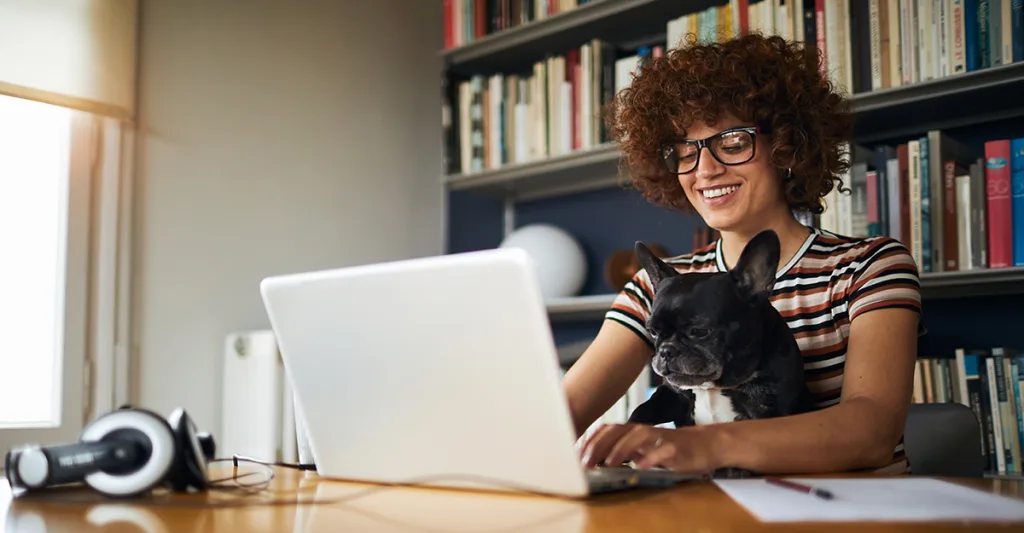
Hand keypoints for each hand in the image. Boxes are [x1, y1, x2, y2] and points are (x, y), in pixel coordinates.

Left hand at [578, 423, 721, 472]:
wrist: (703, 445)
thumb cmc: (668, 449)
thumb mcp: (642, 449)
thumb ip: (623, 452)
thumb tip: (596, 460)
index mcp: (633, 431)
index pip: (607, 429)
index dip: (591, 440)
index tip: (577, 455)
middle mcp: (644, 431)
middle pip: (618, 431)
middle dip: (599, 445)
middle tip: (587, 462)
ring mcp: (660, 438)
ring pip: (638, 436)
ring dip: (621, 449)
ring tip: (609, 463)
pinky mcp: (676, 449)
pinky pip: (662, 451)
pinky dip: (651, 458)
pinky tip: (641, 467)